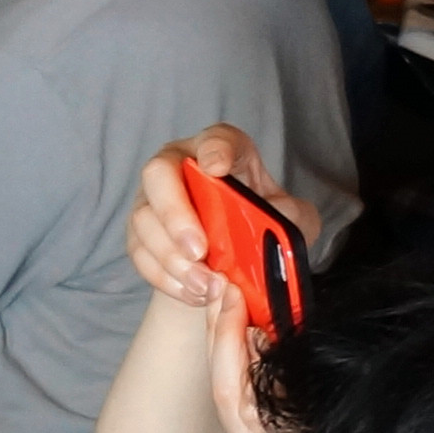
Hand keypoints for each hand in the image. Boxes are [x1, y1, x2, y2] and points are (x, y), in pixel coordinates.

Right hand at [124, 127, 286, 310]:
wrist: (232, 261)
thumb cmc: (260, 226)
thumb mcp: (292, 220)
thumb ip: (294, 216)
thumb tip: (278, 219)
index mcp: (221, 152)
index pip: (215, 139)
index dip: (215, 150)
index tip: (218, 169)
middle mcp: (178, 166)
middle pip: (159, 174)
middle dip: (176, 213)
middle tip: (200, 251)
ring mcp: (151, 199)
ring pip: (144, 220)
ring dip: (172, 257)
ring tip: (206, 285)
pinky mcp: (138, 234)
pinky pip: (139, 253)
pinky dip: (165, 278)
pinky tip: (194, 293)